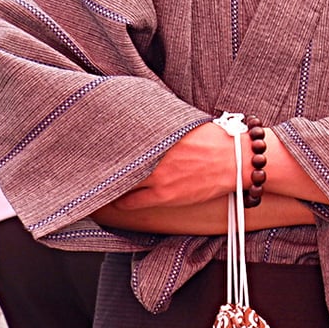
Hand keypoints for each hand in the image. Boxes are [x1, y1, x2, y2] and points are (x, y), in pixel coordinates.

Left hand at [107, 122, 235, 210]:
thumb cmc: (220, 141)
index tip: (101, 146)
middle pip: (119, 162)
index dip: (110, 145)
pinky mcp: (165, 194)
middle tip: (90, 166)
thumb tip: (151, 126)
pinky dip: (121, 201)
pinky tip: (114, 200)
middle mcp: (157, 155)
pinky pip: (132, 201)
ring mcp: (159, 176)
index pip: (125, 141)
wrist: (239, 161)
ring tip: (99, 185)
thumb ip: (169, 129)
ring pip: (122, 183)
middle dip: (105, 164)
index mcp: (162, 136)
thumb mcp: (191, 126)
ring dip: (111, 184)